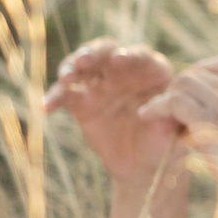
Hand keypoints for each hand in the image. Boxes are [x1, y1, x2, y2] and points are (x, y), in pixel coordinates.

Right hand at [46, 39, 179, 183]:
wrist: (141, 165)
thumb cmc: (162, 144)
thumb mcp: (170, 135)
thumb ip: (168, 122)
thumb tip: (164, 115)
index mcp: (153, 71)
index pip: (141, 56)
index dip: (131, 55)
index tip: (120, 60)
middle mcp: (124, 71)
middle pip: (107, 51)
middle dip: (95, 52)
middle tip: (85, 60)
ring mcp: (100, 84)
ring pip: (81, 66)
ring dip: (71, 67)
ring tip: (66, 79)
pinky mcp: (81, 102)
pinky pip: (64, 94)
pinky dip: (55, 97)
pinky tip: (47, 107)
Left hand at [136, 55, 217, 216]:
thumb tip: (196, 114)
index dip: (200, 74)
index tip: (190, 94)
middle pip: (200, 71)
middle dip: (180, 87)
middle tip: (168, 109)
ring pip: (185, 82)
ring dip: (167, 96)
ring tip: (156, 113)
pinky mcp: (212, 123)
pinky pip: (176, 101)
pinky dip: (158, 106)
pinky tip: (148, 115)